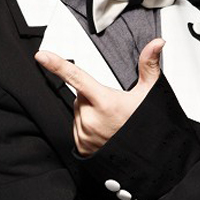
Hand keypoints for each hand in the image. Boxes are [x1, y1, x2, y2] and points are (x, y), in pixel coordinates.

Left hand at [35, 39, 164, 155]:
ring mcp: (84, 134)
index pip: (76, 77)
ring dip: (90, 111)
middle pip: (80, 95)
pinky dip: (87, 126)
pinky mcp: (81, 145)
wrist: (146, 157)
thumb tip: (157, 43)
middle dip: (93, 96)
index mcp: (106, 102)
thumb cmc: (147, 125)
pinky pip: (77, 126)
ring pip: (78, 111)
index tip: (42, 56)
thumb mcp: (149, 94)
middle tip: (113, 107)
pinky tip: (103, 131)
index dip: (57, 65)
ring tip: (110, 121)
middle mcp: (92, 119)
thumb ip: (149, 65)